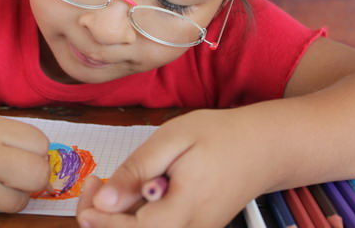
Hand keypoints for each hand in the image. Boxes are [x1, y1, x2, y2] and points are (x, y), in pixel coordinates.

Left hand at [77, 109, 273, 227]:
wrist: (263, 147)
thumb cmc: (219, 136)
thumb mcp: (173, 140)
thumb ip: (138, 170)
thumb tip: (105, 200)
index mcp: (185, 210)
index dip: (103, 218)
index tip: (91, 189)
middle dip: (105, 219)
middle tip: (98, 182)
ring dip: (119, 219)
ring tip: (113, 184)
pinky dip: (136, 217)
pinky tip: (134, 191)